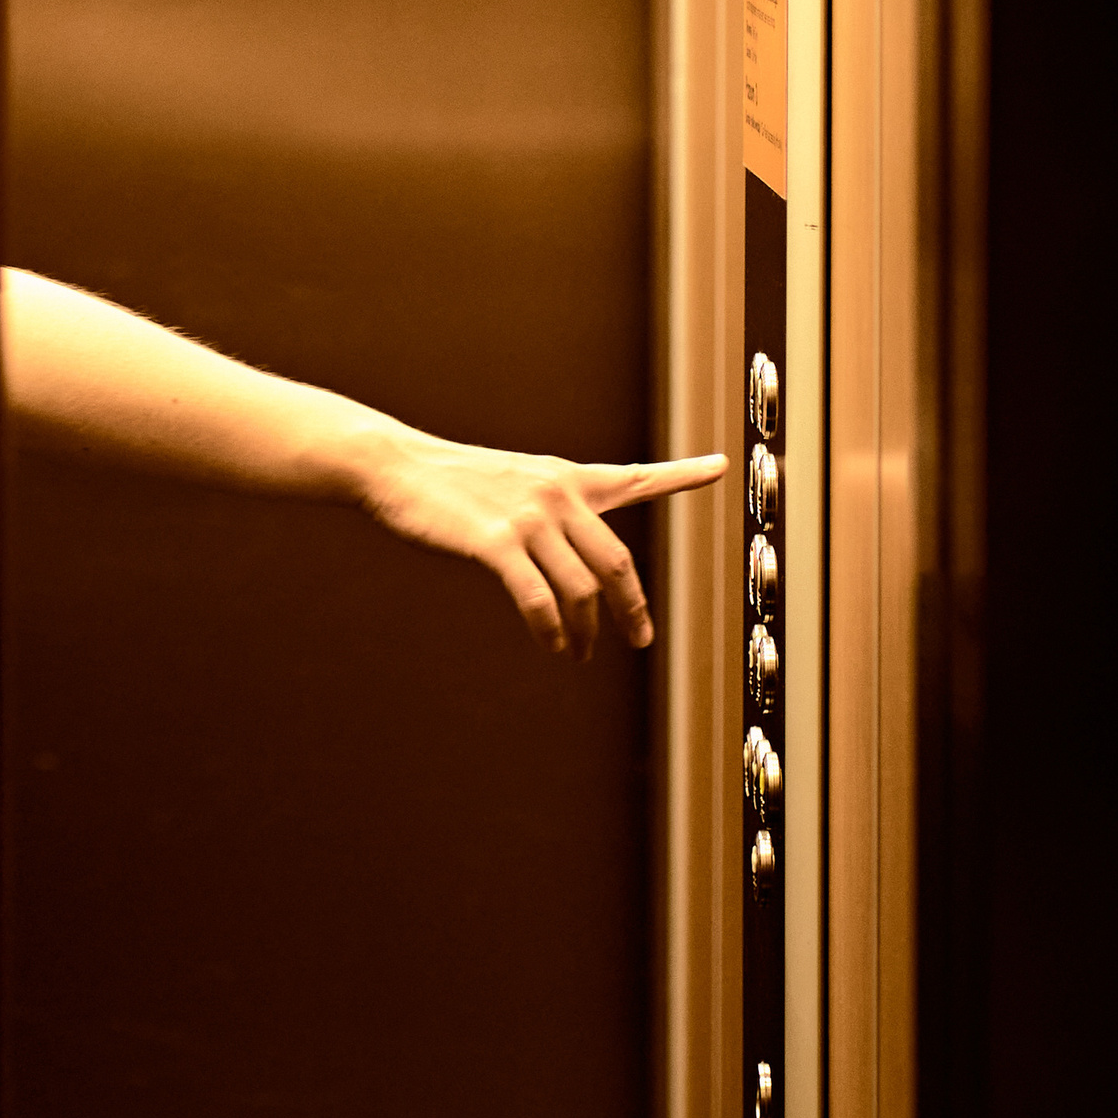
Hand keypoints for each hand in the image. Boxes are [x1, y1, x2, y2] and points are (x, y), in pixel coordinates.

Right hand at [358, 432, 727, 658]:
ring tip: (577, 653)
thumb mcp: (514, 481)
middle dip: (632, 610)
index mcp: (566, 477)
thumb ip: (552, 509)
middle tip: (639, 639)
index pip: (636, 475)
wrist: (396, 465)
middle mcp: (556, 493)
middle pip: (617, 562)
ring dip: (584, 632)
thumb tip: (574, 554)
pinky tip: (550, 643)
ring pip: (581, 589)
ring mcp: (528, 517)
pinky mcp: (495, 541)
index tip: (721, 463)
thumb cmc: (450, 480)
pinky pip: (538, 597)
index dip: (683, 472)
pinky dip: (549, 628)